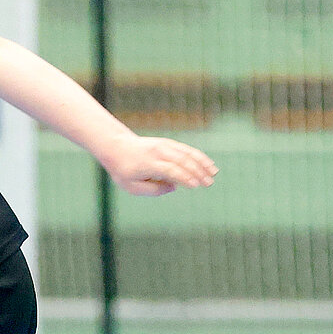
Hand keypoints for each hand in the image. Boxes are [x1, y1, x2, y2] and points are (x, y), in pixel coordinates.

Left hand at [98, 134, 216, 196]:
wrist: (117, 147)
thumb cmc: (124, 171)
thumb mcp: (132, 187)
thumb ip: (153, 190)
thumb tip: (174, 186)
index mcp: (148, 164)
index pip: (169, 170)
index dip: (183, 177)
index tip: (195, 186)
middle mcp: (158, 152)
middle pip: (181, 161)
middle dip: (197, 172)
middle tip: (209, 184)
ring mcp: (164, 146)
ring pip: (187, 153)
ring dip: (202, 163)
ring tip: (214, 174)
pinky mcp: (169, 143)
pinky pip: (186, 150)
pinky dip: (199, 157)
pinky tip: (209, 165)